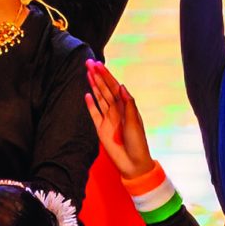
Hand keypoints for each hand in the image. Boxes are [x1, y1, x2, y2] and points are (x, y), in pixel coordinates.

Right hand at [84, 63, 157, 179]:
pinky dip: (90, 104)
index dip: (106, 75)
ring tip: (86, 73)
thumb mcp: (135, 122)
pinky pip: (94, 114)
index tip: (98, 64)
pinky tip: (86, 94)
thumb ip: (127, 104)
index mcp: (126, 107)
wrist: (133, 163)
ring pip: (99, 98)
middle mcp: (116, 110)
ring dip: (93, 86)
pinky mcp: (101, 129)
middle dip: (97, 76)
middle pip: (105, 89)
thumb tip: (121, 87)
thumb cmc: (138, 142)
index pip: (114, 87)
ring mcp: (108, 119)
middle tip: (88, 63)